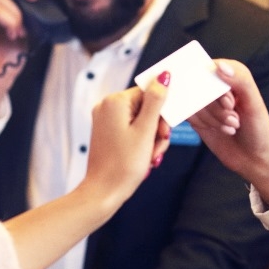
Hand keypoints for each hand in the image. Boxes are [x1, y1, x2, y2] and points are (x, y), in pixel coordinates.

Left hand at [84, 78, 170, 207]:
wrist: (104, 192)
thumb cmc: (124, 164)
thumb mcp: (146, 131)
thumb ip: (156, 101)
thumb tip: (164, 76)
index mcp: (115, 102)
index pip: (149, 93)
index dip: (162, 112)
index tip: (165, 131)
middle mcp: (107, 107)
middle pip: (146, 107)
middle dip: (157, 128)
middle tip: (158, 145)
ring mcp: (105, 120)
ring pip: (142, 121)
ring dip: (152, 138)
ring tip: (151, 156)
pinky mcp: (107, 133)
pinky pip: (132, 130)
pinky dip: (142, 142)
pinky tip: (145, 158)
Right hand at [189, 60, 268, 206]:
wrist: (252, 157)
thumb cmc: (258, 129)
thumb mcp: (254, 104)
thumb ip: (241, 81)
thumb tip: (219, 66)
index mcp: (233, 74)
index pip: (212, 68)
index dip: (217, 88)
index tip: (230, 104)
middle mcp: (217, 84)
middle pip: (201, 86)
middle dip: (217, 108)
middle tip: (235, 120)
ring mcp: (205, 100)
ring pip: (193, 101)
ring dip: (213, 118)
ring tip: (231, 126)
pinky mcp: (195, 114)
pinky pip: (187, 113)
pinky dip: (203, 124)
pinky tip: (218, 130)